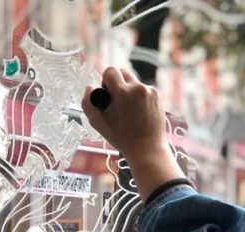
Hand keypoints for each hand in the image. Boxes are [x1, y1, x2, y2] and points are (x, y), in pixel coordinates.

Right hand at [81, 67, 185, 201]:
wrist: (147, 148)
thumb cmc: (120, 137)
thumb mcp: (97, 123)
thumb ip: (87, 102)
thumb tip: (89, 87)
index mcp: (123, 92)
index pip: (110, 71)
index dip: (105, 81)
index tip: (107, 94)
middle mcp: (138, 88)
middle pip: (122, 72)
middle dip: (117, 83)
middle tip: (116, 101)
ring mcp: (150, 91)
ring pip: (133, 81)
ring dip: (128, 89)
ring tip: (127, 109)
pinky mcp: (157, 96)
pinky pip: (143, 89)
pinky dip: (138, 96)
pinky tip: (137, 112)